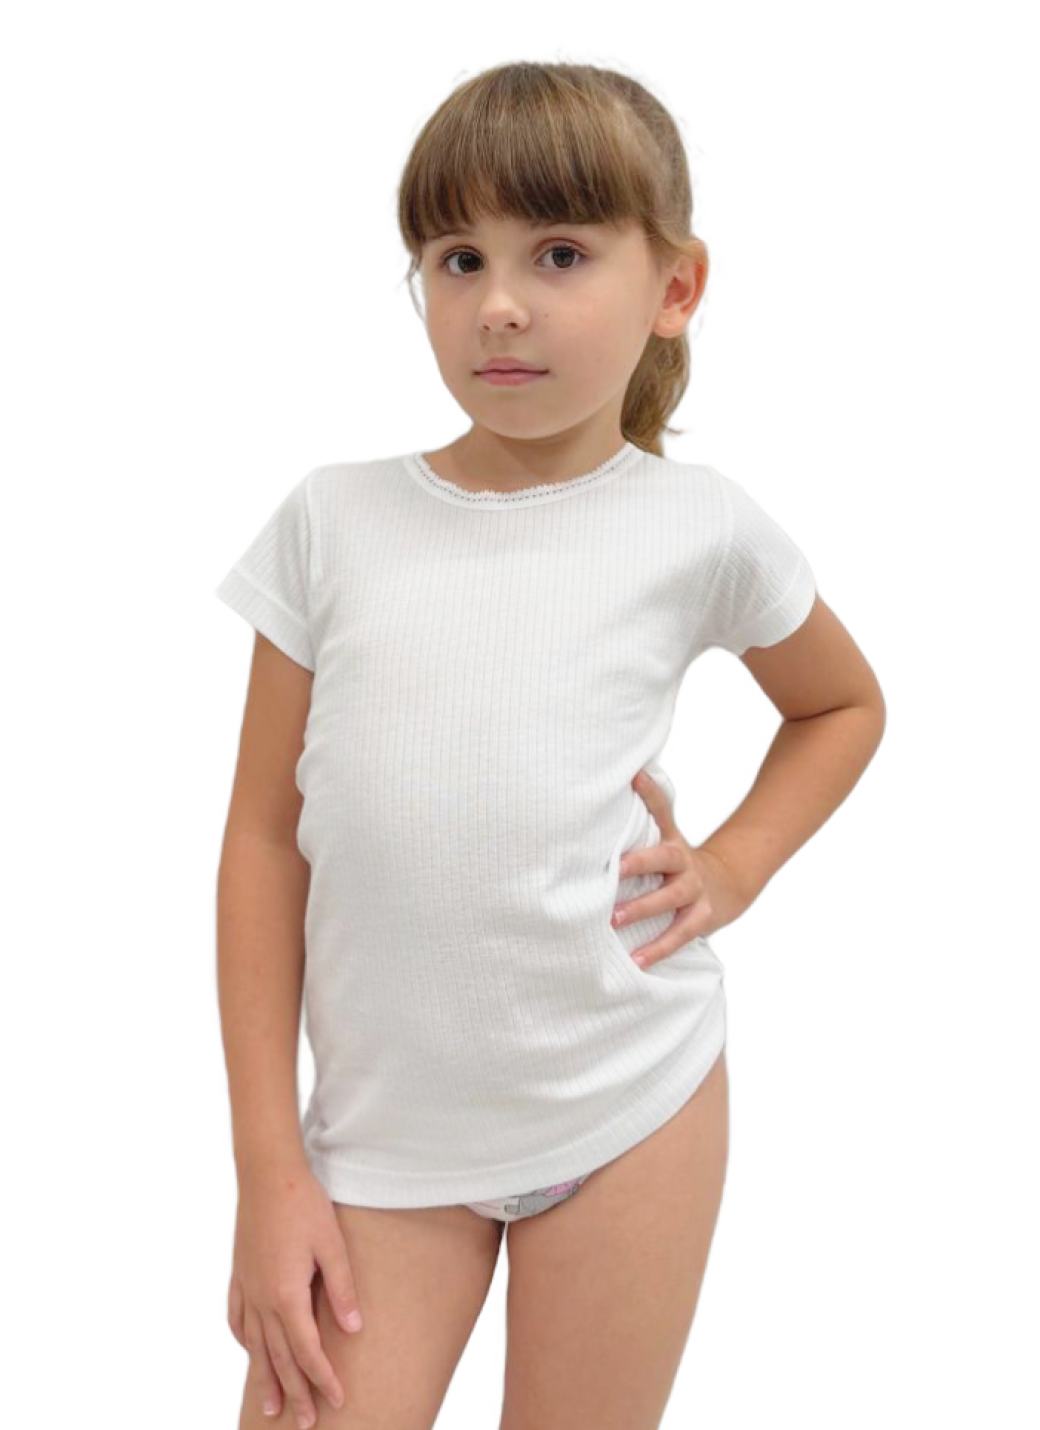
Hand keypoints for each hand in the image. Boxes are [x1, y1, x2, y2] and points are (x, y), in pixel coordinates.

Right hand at [227, 1159, 362, 1425]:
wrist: (267, 1173)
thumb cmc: (304, 1204)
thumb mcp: (332, 1245)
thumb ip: (342, 1289)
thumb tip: (353, 1330)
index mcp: (286, 1295)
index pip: (307, 1351)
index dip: (323, 1378)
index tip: (337, 1400)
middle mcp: (261, 1299)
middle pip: (279, 1358)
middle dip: (294, 1393)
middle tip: (305, 1424)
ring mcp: (246, 1288)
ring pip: (256, 1346)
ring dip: (265, 1378)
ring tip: (271, 1407)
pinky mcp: (239, 1274)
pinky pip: (238, 1320)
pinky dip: (246, 1342)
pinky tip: (251, 1350)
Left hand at [611, 768, 749, 969]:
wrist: (727, 885)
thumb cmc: (678, 863)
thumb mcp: (666, 838)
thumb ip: (645, 817)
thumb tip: (621, 780)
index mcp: (673, 841)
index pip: (663, 811)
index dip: (651, 793)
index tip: (635, 778)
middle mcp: (685, 862)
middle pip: (665, 858)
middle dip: (640, 863)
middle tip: (614, 871)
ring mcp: (694, 891)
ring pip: (670, 899)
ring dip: (643, 909)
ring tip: (614, 920)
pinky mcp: (701, 918)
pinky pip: (679, 935)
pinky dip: (658, 949)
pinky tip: (637, 961)